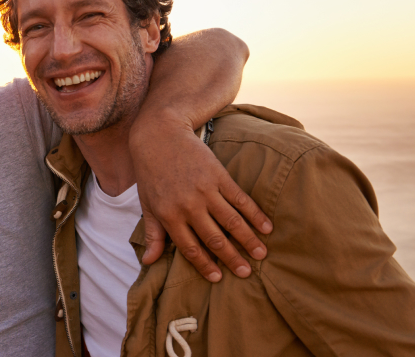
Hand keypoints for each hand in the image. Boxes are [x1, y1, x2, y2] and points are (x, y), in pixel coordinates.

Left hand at [132, 122, 271, 281]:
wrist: (160, 136)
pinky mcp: (219, 176)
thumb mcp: (148, 205)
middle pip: (214, 238)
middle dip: (232, 258)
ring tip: (261, 254)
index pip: (190, 248)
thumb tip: (148, 262)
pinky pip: (240, 199)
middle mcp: (188, 206)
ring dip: (248, 239)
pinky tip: (266, 227)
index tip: (218, 278)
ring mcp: (205, 191)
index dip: (205, 264)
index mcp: (169, 216)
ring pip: (231, 221)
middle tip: (246, 273)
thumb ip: (152, 235)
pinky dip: (255, 214)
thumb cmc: (151, 173)